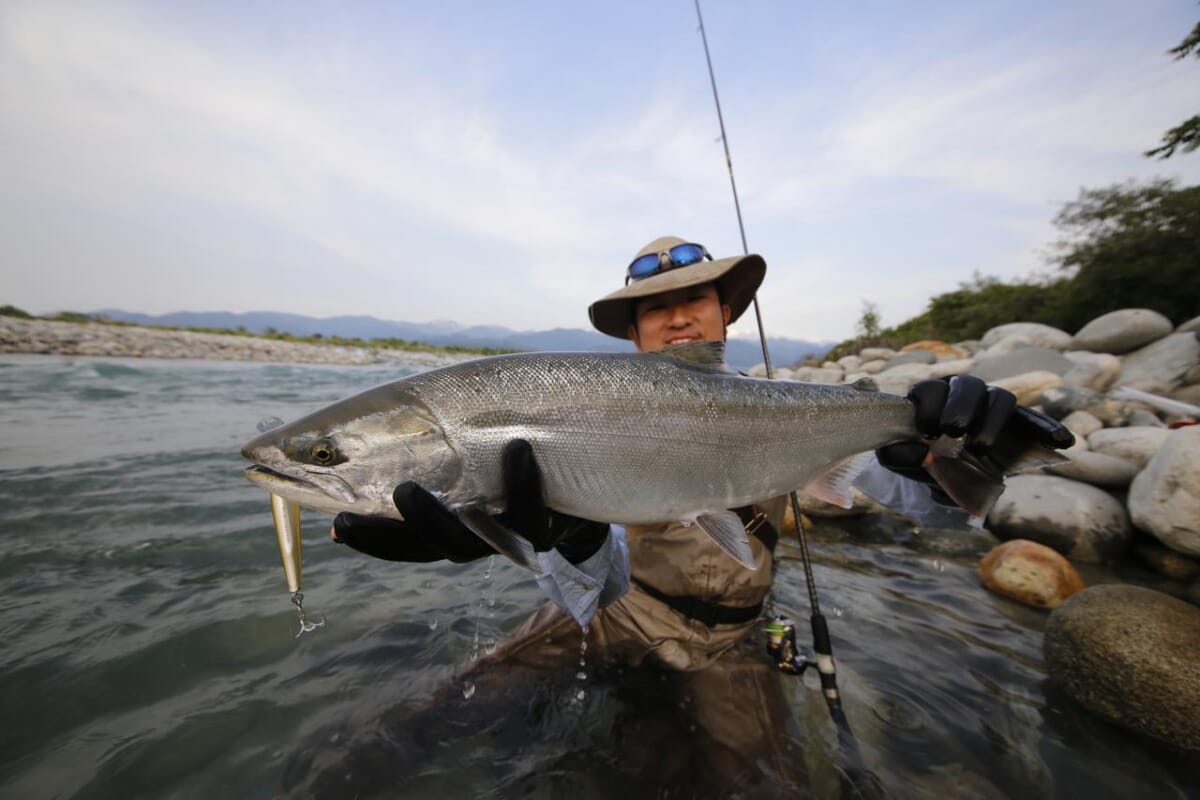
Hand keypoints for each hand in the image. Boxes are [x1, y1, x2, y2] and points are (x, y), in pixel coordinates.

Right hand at [332, 439, 609, 563]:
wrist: (604, 477)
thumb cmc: (532, 453)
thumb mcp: (483, 442)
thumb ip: (444, 434)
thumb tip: (398, 412)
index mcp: (454, 521)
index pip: (403, 539)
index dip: (371, 537)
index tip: (336, 524)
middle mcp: (479, 537)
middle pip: (429, 548)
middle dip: (395, 532)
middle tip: (360, 508)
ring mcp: (511, 538)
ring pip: (469, 544)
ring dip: (437, 520)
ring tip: (408, 488)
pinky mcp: (549, 528)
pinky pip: (532, 515)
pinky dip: (522, 483)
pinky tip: (519, 450)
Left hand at [876, 375, 1073, 503]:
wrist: (942, 476)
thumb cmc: (920, 459)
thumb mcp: (900, 460)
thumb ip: (898, 456)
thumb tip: (917, 452)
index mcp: (933, 397)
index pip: (931, 388)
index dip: (929, 404)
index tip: (926, 430)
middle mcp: (964, 395)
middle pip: (969, 385)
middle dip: (961, 405)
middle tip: (953, 430)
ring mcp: (992, 408)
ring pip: (1001, 398)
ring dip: (992, 420)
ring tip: (981, 448)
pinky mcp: (1016, 425)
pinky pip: (1035, 420)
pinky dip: (1049, 428)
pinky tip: (1063, 441)